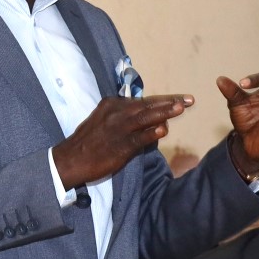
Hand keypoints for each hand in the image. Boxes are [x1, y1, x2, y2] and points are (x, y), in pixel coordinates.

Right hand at [52, 94, 191, 188]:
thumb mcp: (103, 120)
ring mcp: (118, 128)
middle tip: (188, 100)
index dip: (163, 100)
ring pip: (145, 117)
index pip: (143, 100)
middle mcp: (116, 112)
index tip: (179, 98)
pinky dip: (151, 133)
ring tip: (181, 108)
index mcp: (112, 104)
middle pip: (148, 105)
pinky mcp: (120, 145)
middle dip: (170, 102)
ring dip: (165, 112)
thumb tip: (150, 121)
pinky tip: (163, 131)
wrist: (70, 159)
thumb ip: (124, 118)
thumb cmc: (88, 142)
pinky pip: (139, 138)